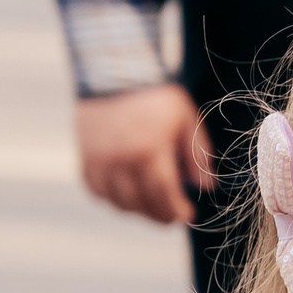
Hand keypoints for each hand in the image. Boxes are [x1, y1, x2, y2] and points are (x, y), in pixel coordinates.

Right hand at [76, 84, 210, 223]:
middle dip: (158, 215)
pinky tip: (126, 197)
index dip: (176, 209)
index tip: (187, 216)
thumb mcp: (186, 122)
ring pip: (116, 201)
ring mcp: (99, 161)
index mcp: (149, 151)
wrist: (115, 73)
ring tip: (151, 208)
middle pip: (140, 202)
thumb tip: (206, 187)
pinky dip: (112, 199)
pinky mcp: (85, 158)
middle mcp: (121, 160)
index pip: (163, 193)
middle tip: (171, 218)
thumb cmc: (157, 97)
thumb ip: (197, 156)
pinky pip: (96, 191)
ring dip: (136, 210)